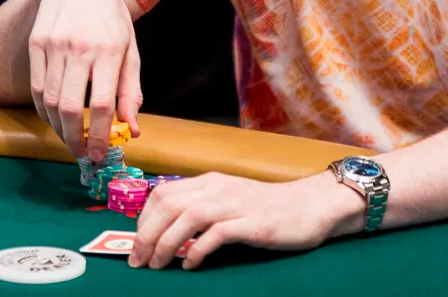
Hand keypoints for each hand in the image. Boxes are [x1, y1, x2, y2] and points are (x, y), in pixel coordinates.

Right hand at [27, 0, 142, 160]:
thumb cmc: (111, 20)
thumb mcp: (130, 51)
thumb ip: (130, 90)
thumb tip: (133, 129)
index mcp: (109, 50)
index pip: (101, 104)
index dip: (98, 135)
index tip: (99, 154)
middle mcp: (80, 48)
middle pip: (70, 107)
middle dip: (75, 139)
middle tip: (81, 154)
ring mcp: (54, 45)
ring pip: (49, 101)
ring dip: (58, 128)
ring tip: (69, 138)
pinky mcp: (36, 43)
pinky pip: (35, 87)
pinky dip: (43, 109)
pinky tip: (54, 118)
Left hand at [128, 171, 363, 270]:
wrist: (311, 205)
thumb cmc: (268, 208)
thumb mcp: (230, 200)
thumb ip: (202, 208)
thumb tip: (166, 231)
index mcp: (210, 181)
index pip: (163, 192)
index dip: (143, 219)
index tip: (137, 243)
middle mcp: (219, 187)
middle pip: (169, 205)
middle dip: (146, 235)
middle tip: (139, 262)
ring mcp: (236, 204)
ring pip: (187, 218)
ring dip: (166, 244)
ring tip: (159, 266)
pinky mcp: (253, 223)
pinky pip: (216, 234)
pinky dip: (197, 251)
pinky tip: (191, 265)